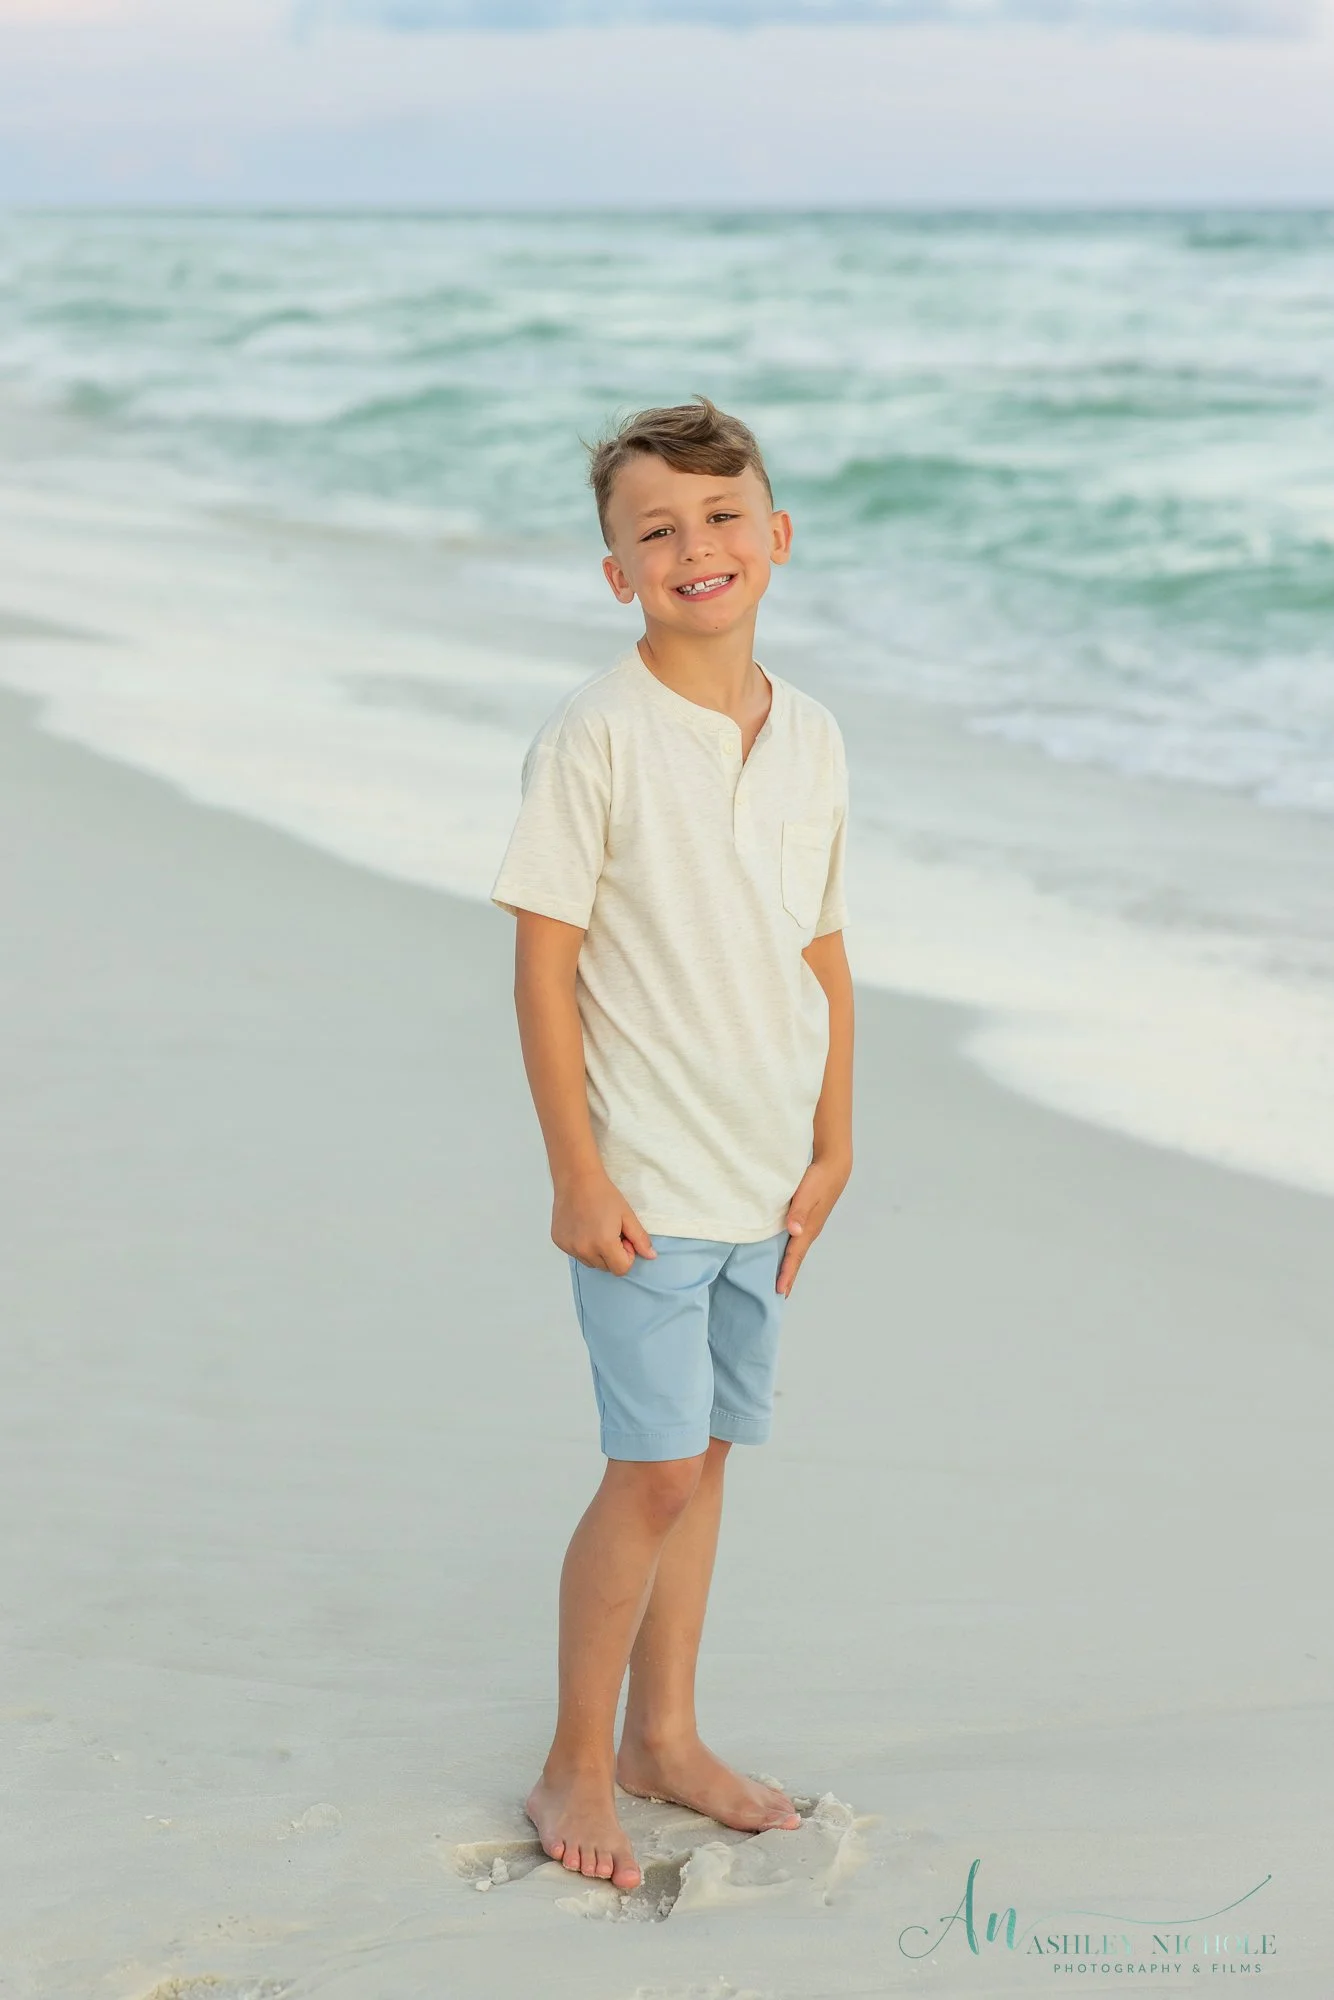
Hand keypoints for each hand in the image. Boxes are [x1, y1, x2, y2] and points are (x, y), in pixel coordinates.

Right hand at [552, 1165, 656, 1274]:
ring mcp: (569, 1247)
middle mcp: (584, 1250)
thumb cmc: (603, 1194)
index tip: (623, 1237)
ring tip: (596, 1228)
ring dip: (597, 1252)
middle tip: (611, 1231)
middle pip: (606, 1267)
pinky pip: (576, 1253)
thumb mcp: (627, 1215)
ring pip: (590, 1262)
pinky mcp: (559, 1242)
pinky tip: (583, 1226)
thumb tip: (651, 1256)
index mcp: (604, 1244)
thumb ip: (640, 1239)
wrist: (577, 1179)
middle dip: (612, 1254)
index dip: (627, 1255)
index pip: (621, 1269)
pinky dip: (582, 1246)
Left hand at [777, 1151, 851, 1296]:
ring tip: (781, 1280)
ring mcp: (810, 1226)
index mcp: (808, 1228)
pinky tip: (785, 1253)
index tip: (780, 1290)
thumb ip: (798, 1211)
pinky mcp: (808, 1219)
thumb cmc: (819, 1179)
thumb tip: (794, 1231)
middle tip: (779, 1295)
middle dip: (789, 1277)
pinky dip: (791, 1253)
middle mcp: (809, 1231)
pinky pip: (796, 1242)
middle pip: (797, 1259)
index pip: (795, 1256)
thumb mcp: (806, 1193)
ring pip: (797, 1251)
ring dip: (790, 1266)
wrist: (834, 1167)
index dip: (787, 1273)